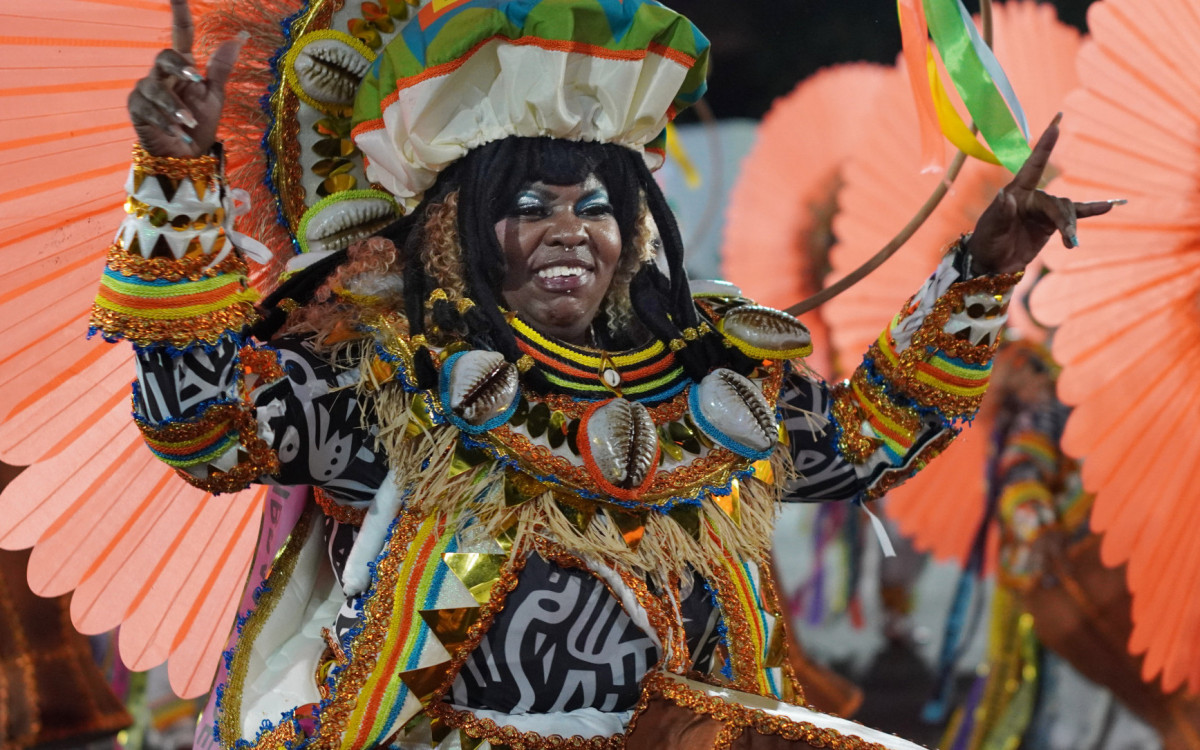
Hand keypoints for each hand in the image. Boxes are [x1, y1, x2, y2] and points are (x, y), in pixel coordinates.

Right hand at [127, 0, 244, 156]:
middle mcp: (162, 74)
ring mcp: (146, 90)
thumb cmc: (201, 124)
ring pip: (155, 88)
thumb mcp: (214, 96)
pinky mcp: (136, 109)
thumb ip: (220, 68)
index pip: (181, 34)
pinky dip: (166, 123)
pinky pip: (148, 109)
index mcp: (184, 67)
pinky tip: (179, 133)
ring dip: (176, 108)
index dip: (179, 12)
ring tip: (190, 124)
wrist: (187, 156)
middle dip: (178, 68)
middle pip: (164, 56)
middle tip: (195, 79)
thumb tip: (239, 37)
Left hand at [967, 113, 1121, 274]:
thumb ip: (1001, 213)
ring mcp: (1043, 210)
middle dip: (1063, 219)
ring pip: (1065, 211)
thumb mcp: (991, 229)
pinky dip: (1090, 211)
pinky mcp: (1051, 224)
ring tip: (1072, 243)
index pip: (1033, 166)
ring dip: (1070, 227)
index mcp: (1016, 192)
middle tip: (1068, 238)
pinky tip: (1108, 206)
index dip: (1044, 147)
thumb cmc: (986, 241)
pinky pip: (1073, 215)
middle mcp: (1032, 198)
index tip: (1056, 126)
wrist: (992, 263)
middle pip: (1056, 202)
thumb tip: (1007, 196)